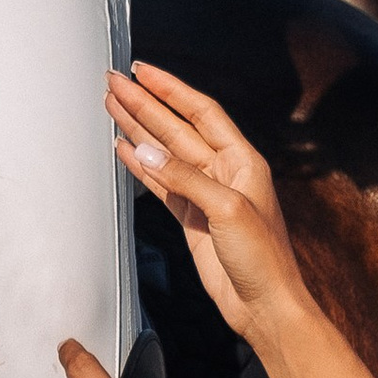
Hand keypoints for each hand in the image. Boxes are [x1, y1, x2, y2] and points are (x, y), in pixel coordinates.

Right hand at [106, 63, 312, 340]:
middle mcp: (224, 171)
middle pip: (177, 128)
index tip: (143, 72)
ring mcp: (205, 194)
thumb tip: (146, 151)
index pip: (201, 112)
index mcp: (242, 160)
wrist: (265, 306)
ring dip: (138, 129)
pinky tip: (124, 149)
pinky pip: (160, 183)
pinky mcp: (191, 217)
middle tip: (115, 83)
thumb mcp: (226, 210)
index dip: (171, 89)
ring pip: (165, 153)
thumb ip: (184, 178)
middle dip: (145, 105)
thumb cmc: (264, 259)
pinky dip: (140, 166)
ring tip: (112, 106)